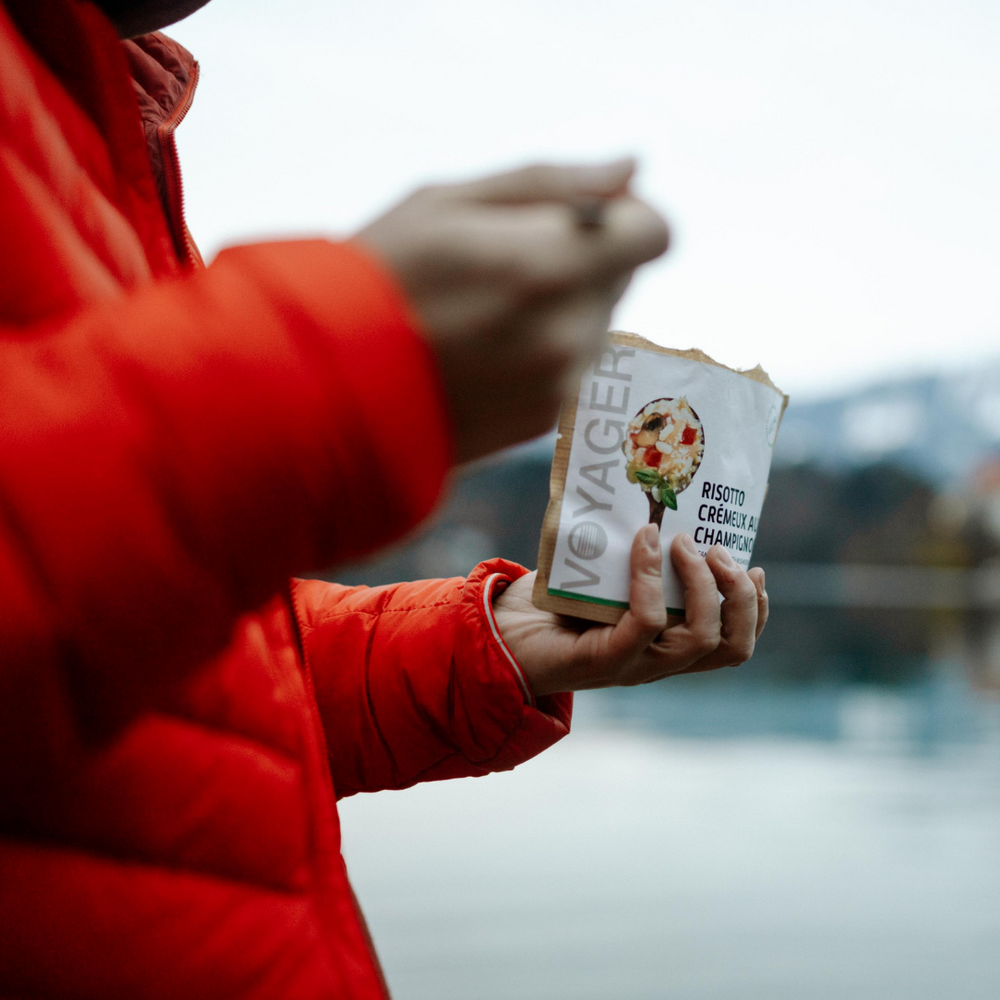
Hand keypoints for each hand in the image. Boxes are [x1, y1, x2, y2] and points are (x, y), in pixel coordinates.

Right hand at [353, 160, 669, 461]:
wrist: (328, 389)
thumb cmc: (377, 279)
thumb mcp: (448, 200)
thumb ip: (552, 182)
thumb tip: (630, 170)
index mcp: (550, 262)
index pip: (653, 233)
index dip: (623, 218)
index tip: (579, 220)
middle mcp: (569, 331)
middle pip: (622, 276)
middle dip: (581, 259)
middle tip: (501, 267)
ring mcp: (559, 383)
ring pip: (597, 322)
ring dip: (562, 307)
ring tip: (483, 314)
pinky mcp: (544, 420)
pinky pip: (572, 366)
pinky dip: (543, 350)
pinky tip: (484, 351)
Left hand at [493, 526, 767, 694]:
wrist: (501, 636)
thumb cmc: (555, 601)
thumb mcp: (609, 576)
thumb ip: (639, 556)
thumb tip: (661, 500)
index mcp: (670, 646)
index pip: (734, 644)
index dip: (756, 610)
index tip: (755, 568)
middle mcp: (660, 661)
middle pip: (732, 647)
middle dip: (739, 595)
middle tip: (716, 549)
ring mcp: (635, 665)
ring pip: (699, 639)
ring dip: (700, 583)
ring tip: (683, 542)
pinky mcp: (605, 660)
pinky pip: (645, 621)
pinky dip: (649, 576)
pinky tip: (642, 541)